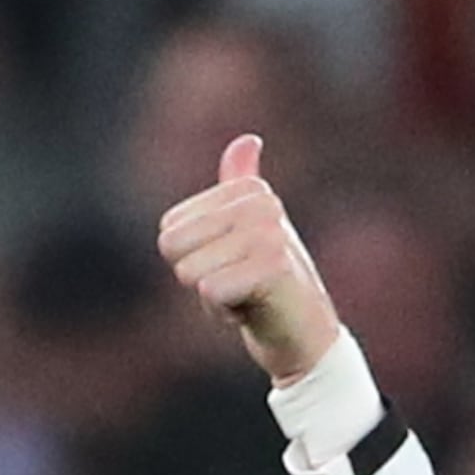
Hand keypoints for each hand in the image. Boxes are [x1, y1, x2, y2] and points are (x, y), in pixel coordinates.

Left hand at [158, 135, 342, 384]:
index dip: (192, 259)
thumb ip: (239, 187)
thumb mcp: (246, 232)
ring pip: (189, 272)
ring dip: (212, 297)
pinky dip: (224, 312)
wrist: (304, 336)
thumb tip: (247, 139)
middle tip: (237, 283)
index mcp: (251, 190)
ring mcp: (271, 234)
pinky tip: (253, 309)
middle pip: (172, 247)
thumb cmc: (266, 284)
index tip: (230, 265)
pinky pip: (209, 292)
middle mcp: (263, 204)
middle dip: (197, 277)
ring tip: (247, 295)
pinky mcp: (273, 269)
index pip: (169, 230)